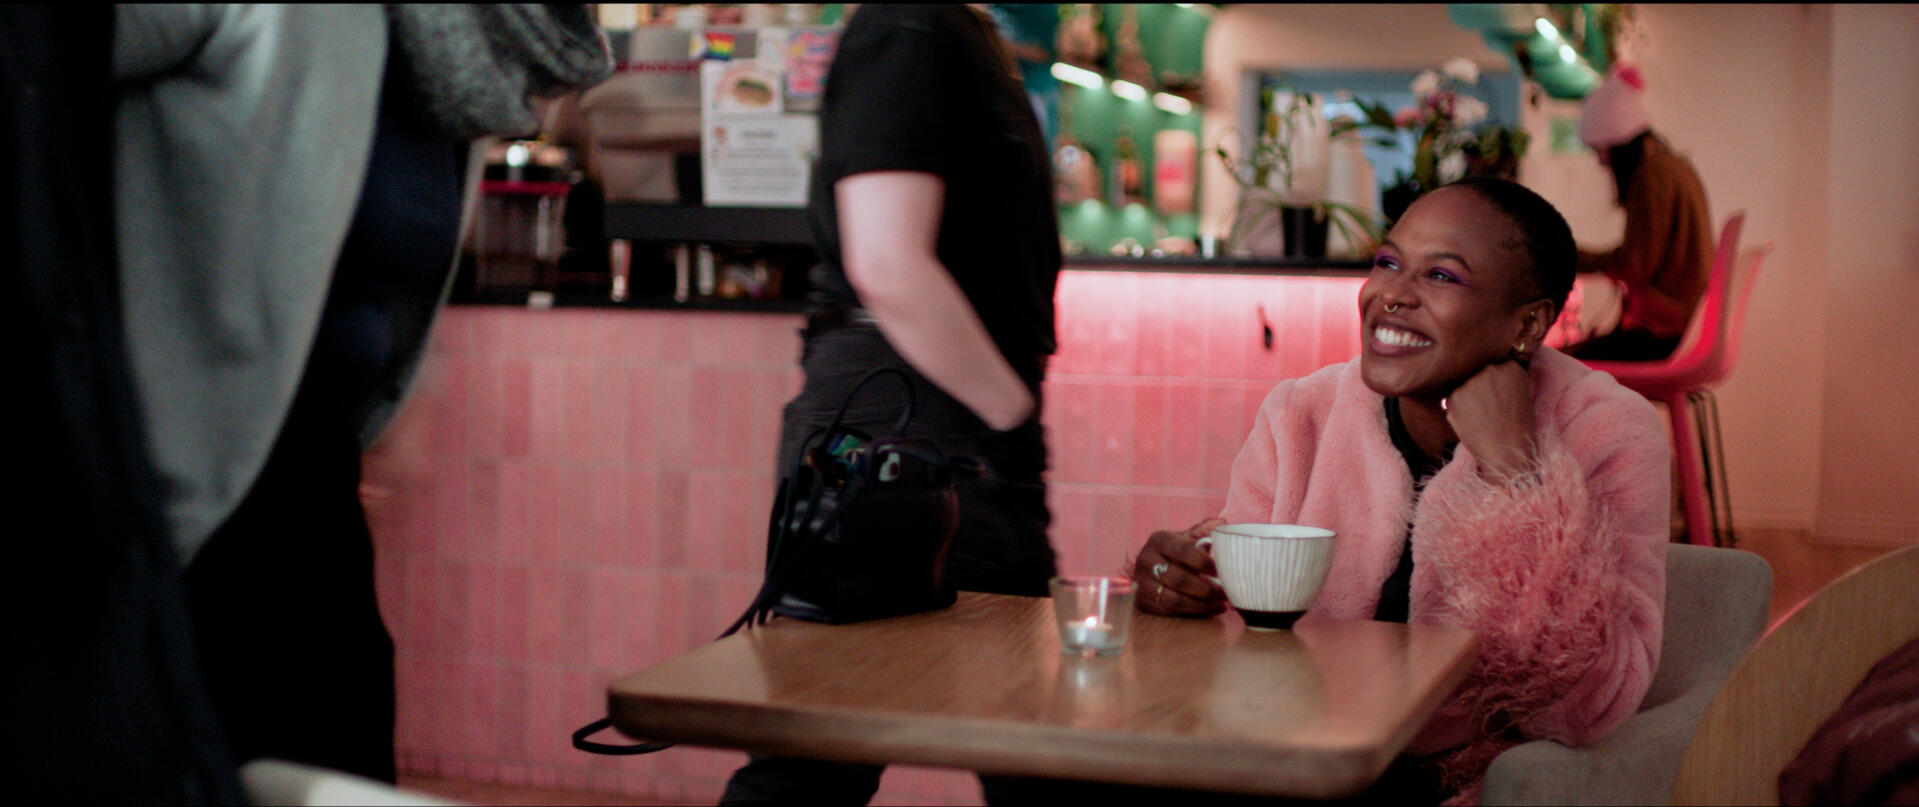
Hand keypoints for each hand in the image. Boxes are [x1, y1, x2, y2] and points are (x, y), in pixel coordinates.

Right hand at [1133, 518, 1228, 616]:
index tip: (1220, 572)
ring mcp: (1141, 582)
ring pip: (1174, 599)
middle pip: (1179, 579)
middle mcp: (1145, 560)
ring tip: (1220, 605)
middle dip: (1207, 589)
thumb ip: (1204, 531)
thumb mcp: (1186, 538)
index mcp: (1159, 540)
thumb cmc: (1175, 552)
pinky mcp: (1142, 601)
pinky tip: (1207, 610)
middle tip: (1225, 593)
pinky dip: (1190, 613)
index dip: (1203, 562)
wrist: (1150, 569)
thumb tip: (1223, 523)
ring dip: (1201, 605)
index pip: (1182, 551)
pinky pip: (1168, 611)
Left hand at [1445, 358, 1537, 485]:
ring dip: (1469, 397)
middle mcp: (1489, 370)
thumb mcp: (1522, 395)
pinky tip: (1472, 422)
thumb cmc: (1519, 428)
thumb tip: (1488, 374)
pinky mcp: (1453, 396)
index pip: (1498, 366)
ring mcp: (1470, 382)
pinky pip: (1454, 398)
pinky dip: (1459, 409)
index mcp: (1511, 368)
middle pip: (1479, 373)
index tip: (1499, 394)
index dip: (1496, 382)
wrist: (1507, 452)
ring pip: (1465, 386)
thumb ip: (1506, 380)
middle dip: (1481, 387)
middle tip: (1489, 407)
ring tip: (1481, 417)